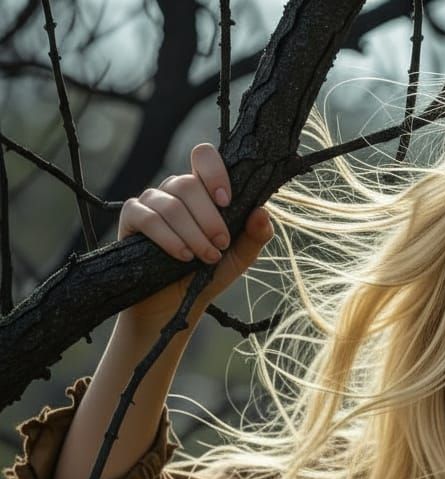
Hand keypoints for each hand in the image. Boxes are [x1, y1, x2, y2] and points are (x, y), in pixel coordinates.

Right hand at [117, 142, 273, 328]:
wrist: (177, 305)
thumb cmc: (208, 274)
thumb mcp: (239, 257)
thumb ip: (255, 236)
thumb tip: (262, 212)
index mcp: (202, 191)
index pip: (204, 157)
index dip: (214, 172)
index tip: (226, 201)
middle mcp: (175, 190)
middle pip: (189, 184)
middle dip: (210, 218)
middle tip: (221, 244)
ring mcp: (151, 202)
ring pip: (171, 204)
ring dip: (193, 234)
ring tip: (206, 257)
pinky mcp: (132, 219)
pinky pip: (148, 218)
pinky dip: (169, 238)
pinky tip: (183, 256)